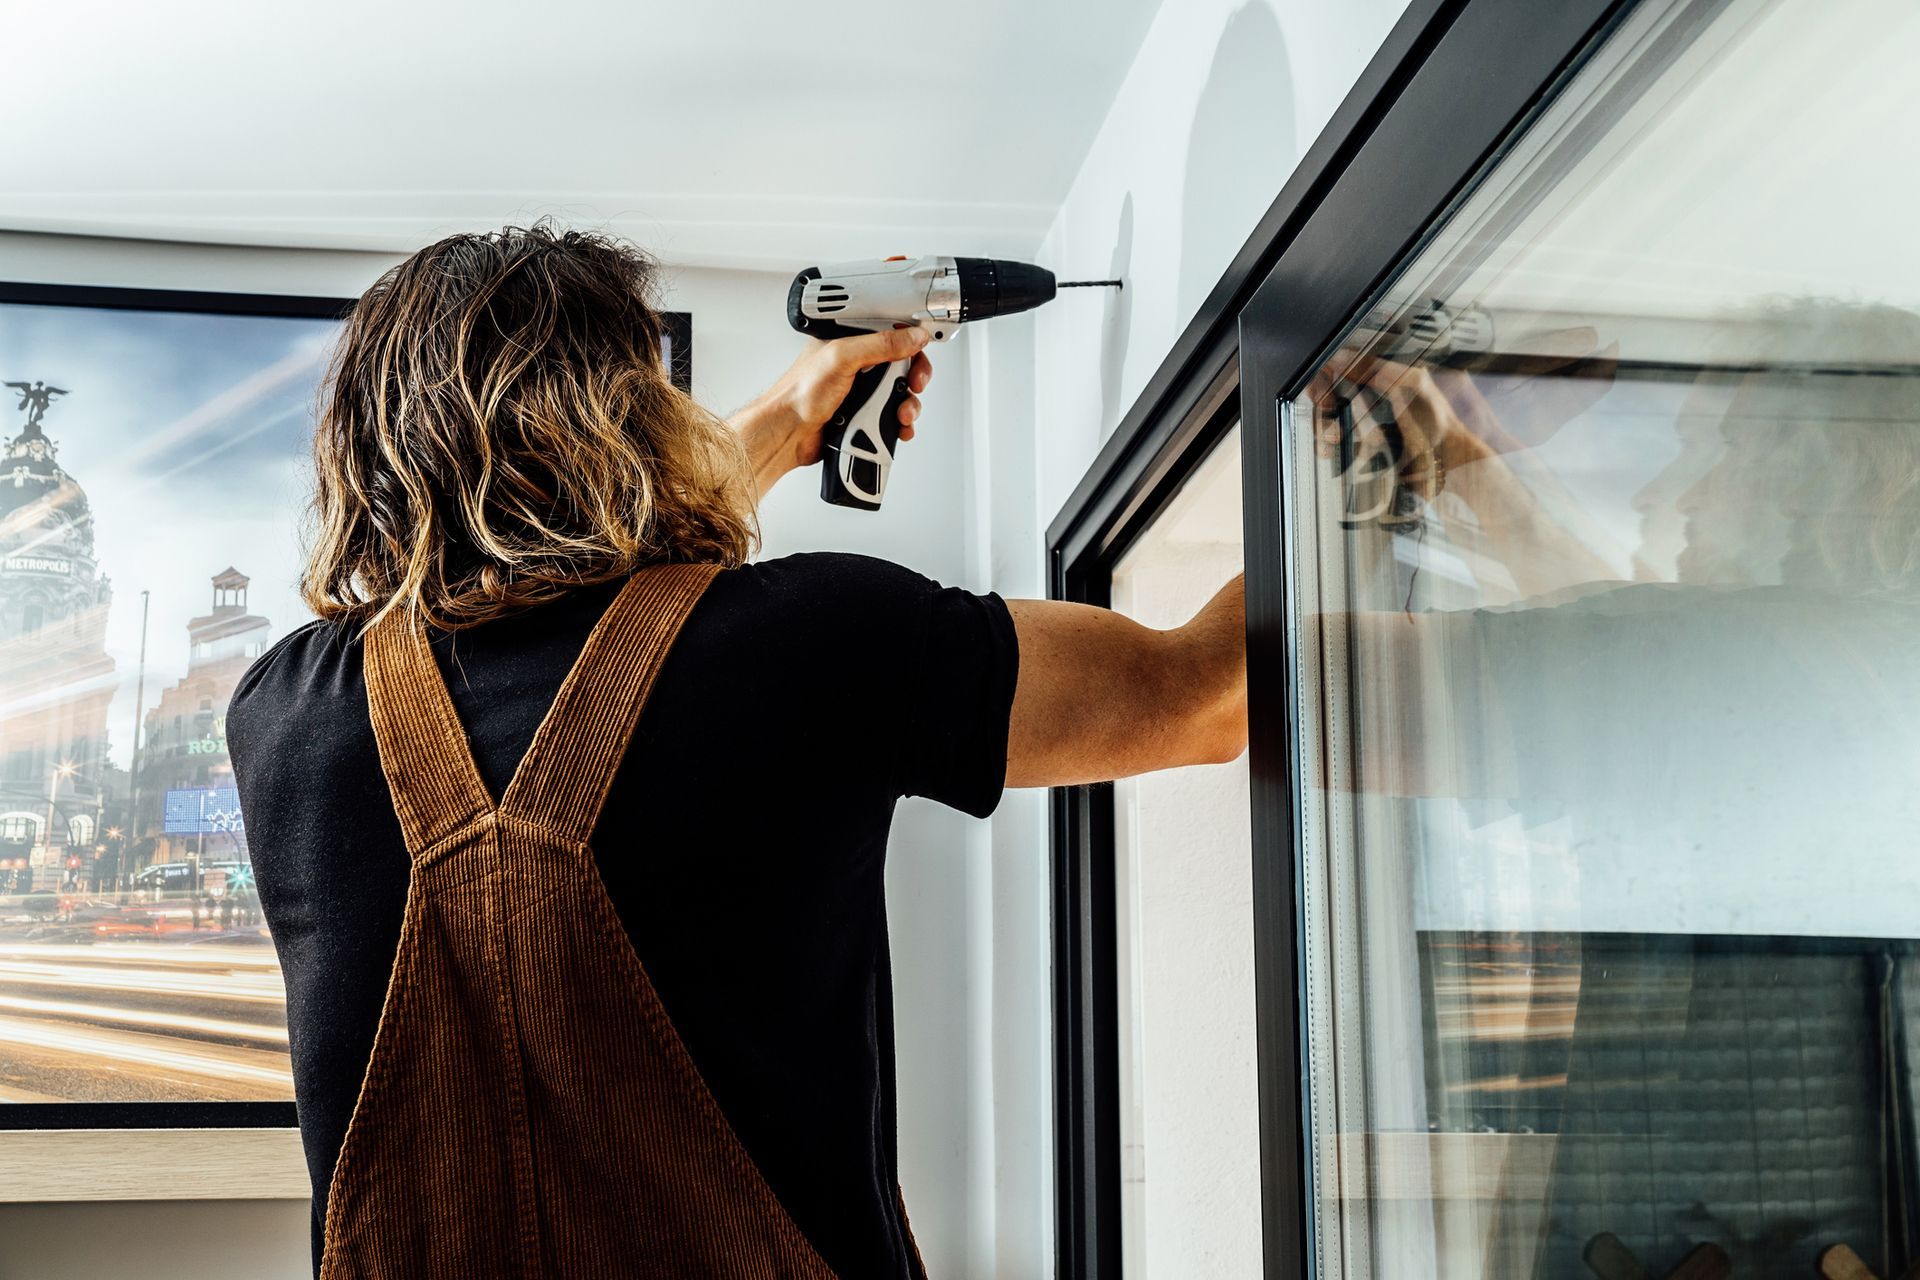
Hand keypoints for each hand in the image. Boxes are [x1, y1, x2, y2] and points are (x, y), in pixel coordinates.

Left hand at [730, 328, 935, 497]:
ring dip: (908, 404)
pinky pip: (892, 417)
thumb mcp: (842, 358)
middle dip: (914, 376)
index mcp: (850, 342)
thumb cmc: (799, 394)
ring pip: (900, 394)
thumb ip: (880, 344)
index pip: (890, 333)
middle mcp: (857, 365)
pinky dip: (900, 424)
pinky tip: (897, 427)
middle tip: (914, 383)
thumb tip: (913, 336)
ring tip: (901, 413)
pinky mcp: (864, 415)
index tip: (923, 349)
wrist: (787, 434)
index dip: (910, 340)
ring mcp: (862, 391)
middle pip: (902, 365)